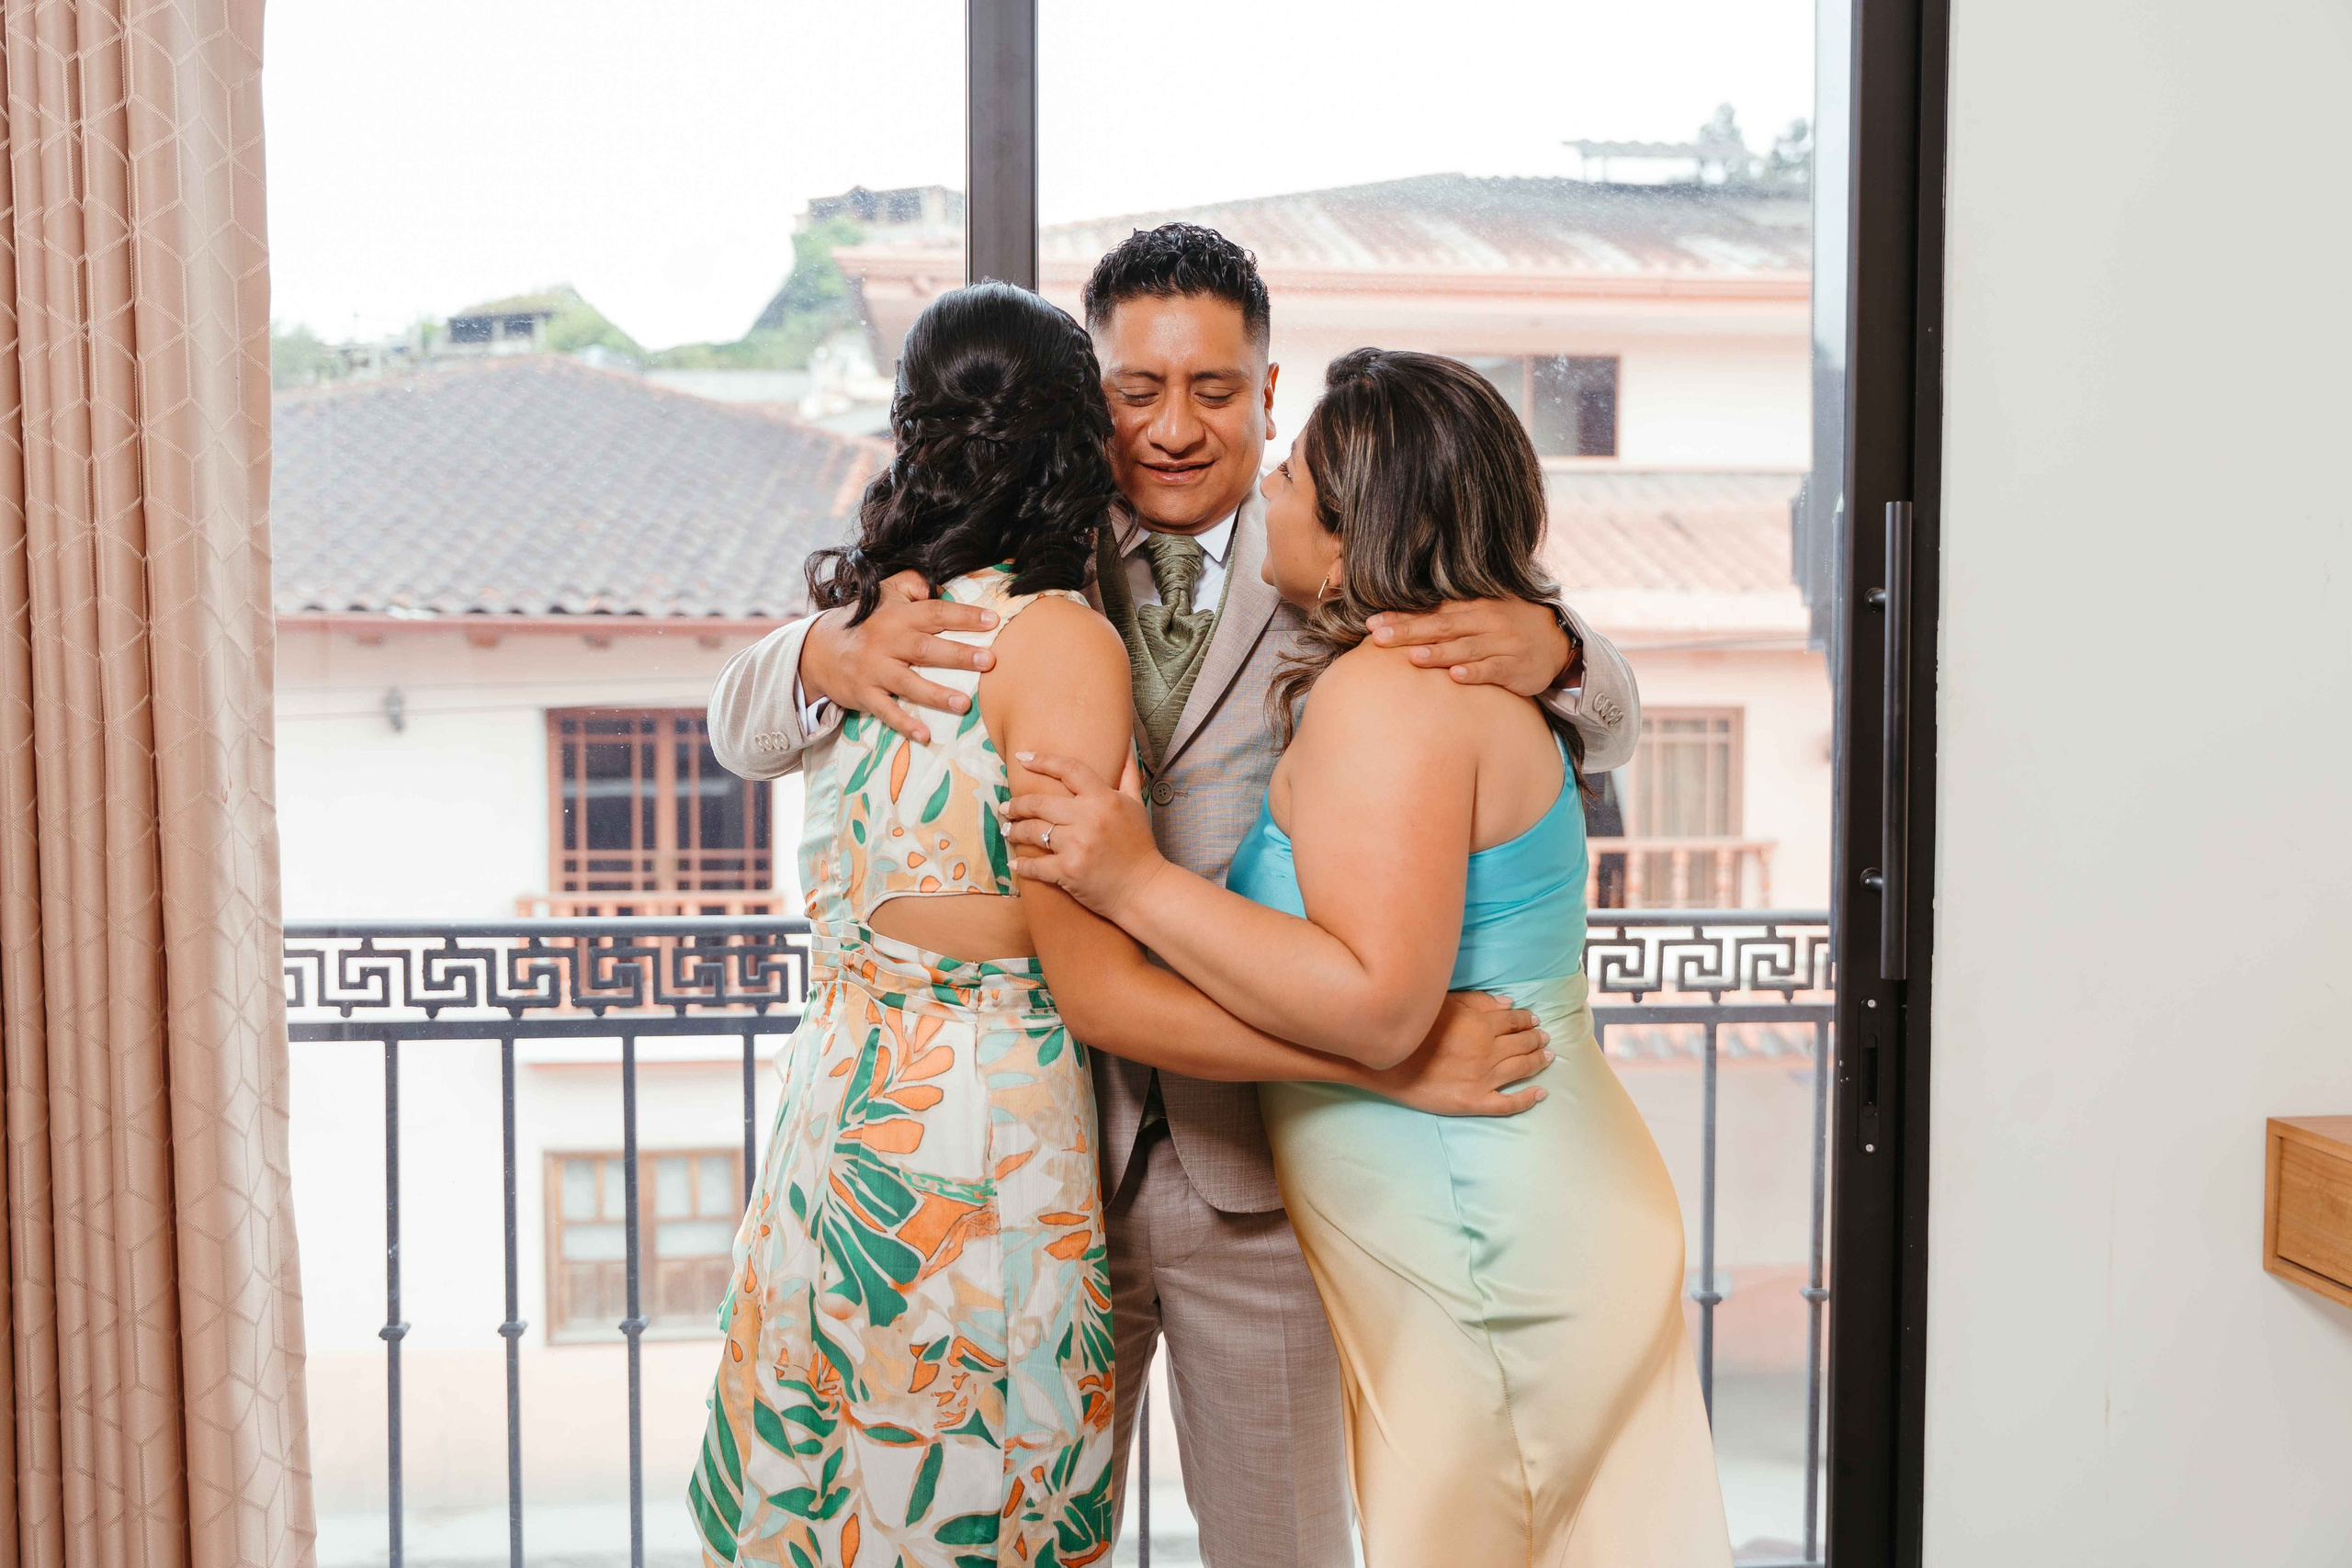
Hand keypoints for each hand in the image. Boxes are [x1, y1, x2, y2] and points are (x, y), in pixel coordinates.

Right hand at [802, 569, 998, 743]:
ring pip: (908, 683)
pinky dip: (904, 723)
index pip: (934, 613)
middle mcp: (887, 642)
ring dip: (936, 694)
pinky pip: (886, 711)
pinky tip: (924, 735)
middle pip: (926, 648)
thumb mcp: (885, 593)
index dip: (963, 616)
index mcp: (897, 617)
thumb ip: (912, 583)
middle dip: (959, 655)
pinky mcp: (864, 694)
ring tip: (964, 704)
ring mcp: (875, 670)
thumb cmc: (865, 622)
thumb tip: (938, 585)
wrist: (818, 650)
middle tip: (989, 661)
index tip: (993, 621)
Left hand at [1004, 752, 1164, 921]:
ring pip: (1033, 831)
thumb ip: (1127, 775)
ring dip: (1014, 831)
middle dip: (1017, 805)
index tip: (1021, 757)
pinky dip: (1022, 865)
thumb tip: (1125, 746)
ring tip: (1008, 830)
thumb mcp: (1136, 805)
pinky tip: (1014, 863)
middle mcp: (1088, 819)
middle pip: (1039, 803)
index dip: (1042, 760)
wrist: (1144, 888)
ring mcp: (1076, 845)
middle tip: (1006, 807)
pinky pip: (1035, 865)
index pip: (1068, 770)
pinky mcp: (1068, 871)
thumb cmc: (1140, 846)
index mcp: (1104, 799)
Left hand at [1365, 597, 1577, 696]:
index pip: (1431, 611)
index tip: (1371, 623)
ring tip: (1413, 657)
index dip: (1401, 617)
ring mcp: (1502, 644)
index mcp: (1472, 607)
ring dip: (1439, 652)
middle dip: (1409, 632)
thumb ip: (1447, 616)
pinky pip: (1493, 669)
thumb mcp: (1481, 613)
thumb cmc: (1507, 627)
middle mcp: (1485, 622)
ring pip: (1465, 648)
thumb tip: (1400, 620)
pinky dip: (1475, 672)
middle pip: (1442, 627)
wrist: (1556, 640)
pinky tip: (1456, 676)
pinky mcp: (1515, 667)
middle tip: (1379, 638)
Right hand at [1366, 990, 1552, 1116]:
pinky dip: (1528, 1099)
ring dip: (1539, 1061)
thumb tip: (1509, 1003)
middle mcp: (1487, 1051)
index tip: (1533, 1020)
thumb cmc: (1412, 1028)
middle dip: (1537, 1039)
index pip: (1514, 1020)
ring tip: (1549, 1057)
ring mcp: (1483, 1079)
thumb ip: (1478, 1002)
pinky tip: (1540, 1093)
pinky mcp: (1473, 1102)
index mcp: (1480, 1025)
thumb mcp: (1443, 1004)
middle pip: (1522, 1043)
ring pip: (1522, 1069)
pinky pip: (1508, 1104)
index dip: (1527, 1020)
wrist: (1384, 1061)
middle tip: (1545, 1038)